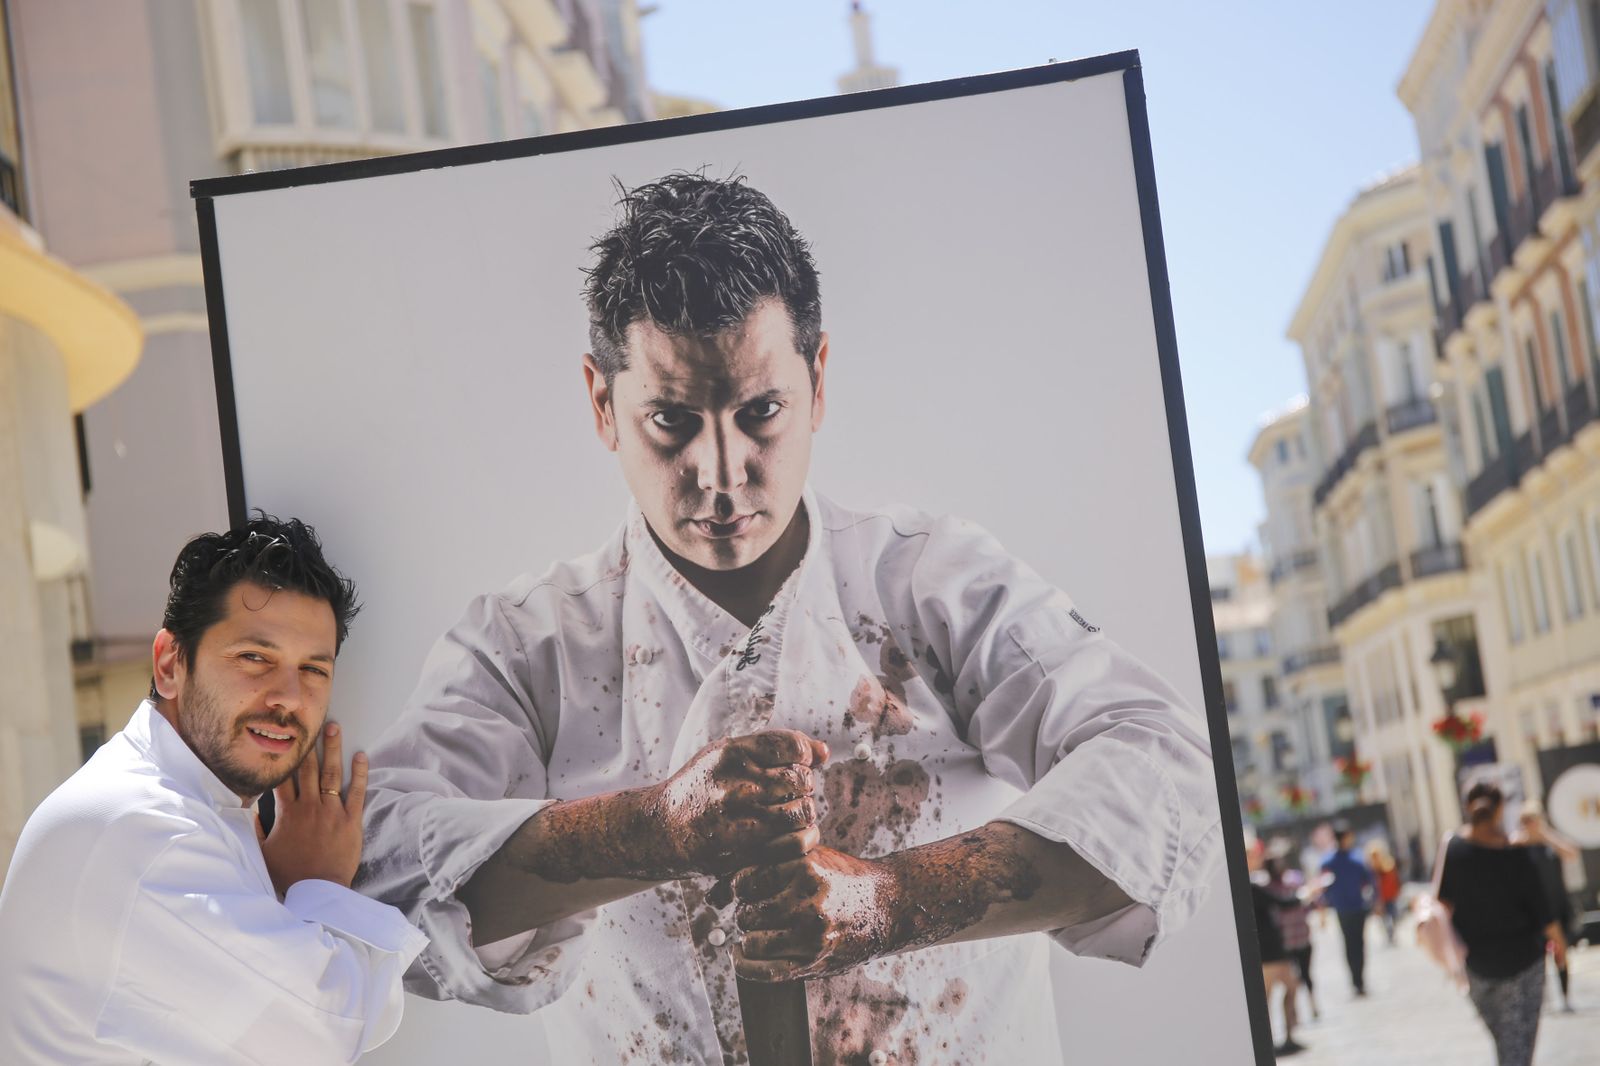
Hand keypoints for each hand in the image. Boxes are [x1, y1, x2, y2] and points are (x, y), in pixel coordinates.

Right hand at [260, 722, 367, 894]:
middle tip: (312, 722)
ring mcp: (331, 811)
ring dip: (334, 749)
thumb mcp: (264, 854)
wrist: (317, 892)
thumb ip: (257, 831)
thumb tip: (250, 813)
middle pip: (309, 768)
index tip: (285, 739)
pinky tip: (362, 756)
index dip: (285, 757)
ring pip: (332, 774)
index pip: (284, 778)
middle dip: (310, 744)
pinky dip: (360, 773)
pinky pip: (357, 791)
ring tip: (335, 727)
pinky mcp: (351, 820)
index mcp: (287, 813)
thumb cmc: (289, 876)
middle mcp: (309, 806)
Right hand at [636, 729, 827, 878]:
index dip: (803, 755)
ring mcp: (740, 822)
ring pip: (802, 811)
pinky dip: (804, 838)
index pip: (792, 746)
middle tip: (789, 790)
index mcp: (731, 754)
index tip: (796, 763)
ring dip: (804, 811)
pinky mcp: (745, 853)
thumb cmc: (702, 786)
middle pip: (801, 779)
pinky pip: (795, 843)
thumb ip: (775, 747)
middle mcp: (736, 786)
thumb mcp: (728, 754)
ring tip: (789, 810)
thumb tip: (824, 752)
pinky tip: (793, 833)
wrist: (662, 830)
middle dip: (803, 784)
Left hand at [723, 846, 902, 980]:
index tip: (747, 889)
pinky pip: (767, 970)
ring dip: (749, 937)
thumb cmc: (842, 877)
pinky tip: (742, 956)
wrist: (887, 904)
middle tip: (756, 912)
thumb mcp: (812, 855)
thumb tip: (715, 892)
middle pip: (747, 912)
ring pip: (752, 940)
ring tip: (759, 931)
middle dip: (746, 913)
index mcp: (804, 867)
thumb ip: (772, 862)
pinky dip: (746, 965)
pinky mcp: (815, 959)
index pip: (745, 880)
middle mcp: (808, 899)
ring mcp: (812, 933)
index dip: (741, 886)